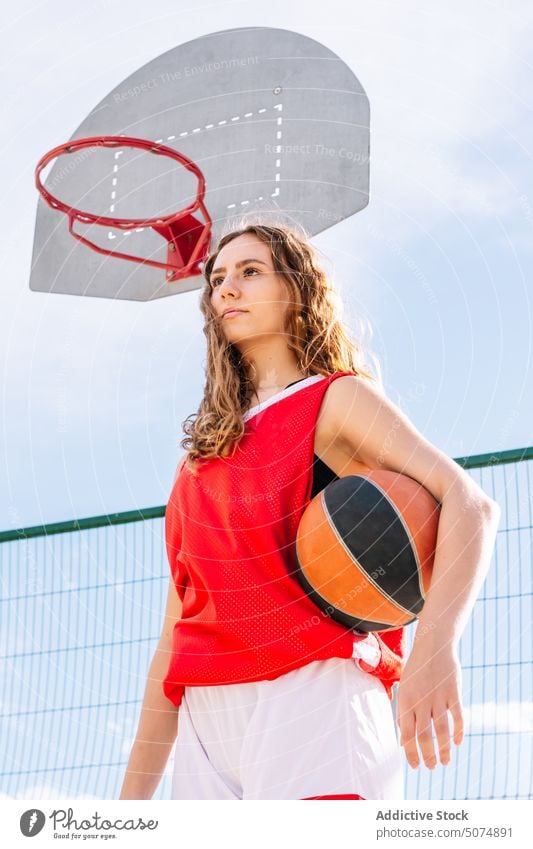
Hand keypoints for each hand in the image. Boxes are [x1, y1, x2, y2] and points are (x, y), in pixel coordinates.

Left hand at [396, 640, 464, 769]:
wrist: (433, 645)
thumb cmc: (416, 670)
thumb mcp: (404, 689)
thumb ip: (404, 714)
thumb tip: (403, 741)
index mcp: (406, 701)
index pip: (407, 734)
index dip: (411, 753)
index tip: (416, 766)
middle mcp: (421, 701)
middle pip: (425, 736)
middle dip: (428, 756)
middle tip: (432, 767)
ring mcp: (438, 697)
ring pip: (442, 731)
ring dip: (444, 750)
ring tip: (445, 762)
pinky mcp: (453, 693)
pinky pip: (458, 717)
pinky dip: (459, 732)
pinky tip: (458, 742)